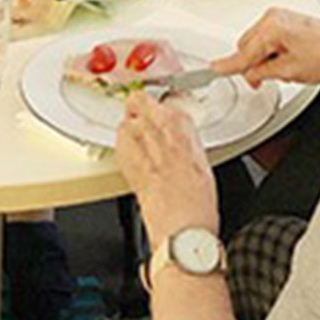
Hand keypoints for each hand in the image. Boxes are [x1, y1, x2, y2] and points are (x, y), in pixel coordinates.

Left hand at [116, 92, 218, 248]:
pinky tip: (136, 164)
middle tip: (145, 127)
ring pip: (125, 120)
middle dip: (140, 111)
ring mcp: (136, 133)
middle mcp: (156, 121)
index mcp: (181, 121)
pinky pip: (119, 141)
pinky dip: (124, 148)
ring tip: (142, 152)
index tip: (162, 121)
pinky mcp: (121, 150)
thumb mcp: (200, 159)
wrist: (179, 219)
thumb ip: (183, 140)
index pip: (166, 99)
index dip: (162, 113)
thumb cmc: (195, 198)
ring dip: (131, 131)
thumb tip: (176, 141)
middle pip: (138, 99)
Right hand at [211, 7, 319, 92]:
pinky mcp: (290, 21)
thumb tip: (247, 73)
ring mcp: (282, 16)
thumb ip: (260, 72)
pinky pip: (268, 38)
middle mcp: (275, 16)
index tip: (213, 70)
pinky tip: (289, 62)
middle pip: (246, 45)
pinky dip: (272, 52)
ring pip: (256, 42)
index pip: (243, 51)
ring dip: (263, 58)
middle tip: (263, 80)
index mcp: (272, 25)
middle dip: (252, 64)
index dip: (229, 66)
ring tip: (287, 69)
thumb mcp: (289, 71)